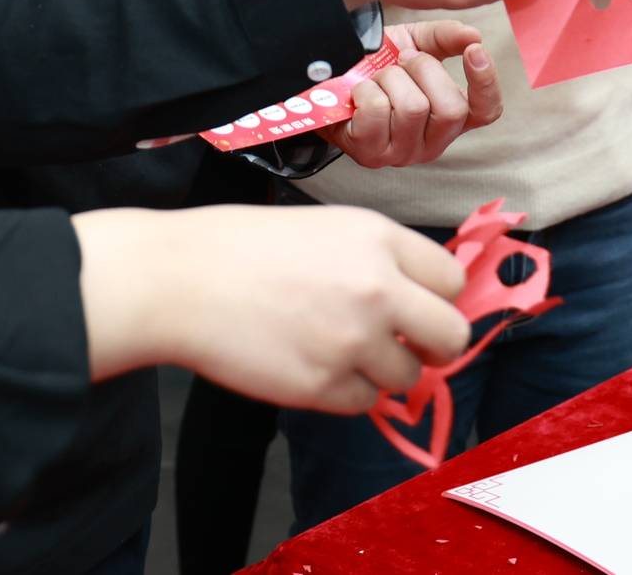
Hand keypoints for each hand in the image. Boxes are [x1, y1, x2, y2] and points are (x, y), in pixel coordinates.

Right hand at [73, 205, 469, 413]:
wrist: (180, 280)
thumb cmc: (241, 247)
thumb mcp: (323, 228)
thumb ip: (375, 259)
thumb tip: (415, 299)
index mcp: (377, 238)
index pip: (451, 280)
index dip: (436, 299)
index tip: (418, 309)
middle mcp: (377, 288)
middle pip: (451, 336)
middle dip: (433, 346)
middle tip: (405, 347)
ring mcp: (352, 340)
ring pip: (407, 377)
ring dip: (379, 372)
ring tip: (333, 350)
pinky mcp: (323, 386)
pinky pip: (362, 403)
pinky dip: (342, 392)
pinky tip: (306, 364)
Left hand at [328, 23, 504, 169]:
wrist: (331, 76)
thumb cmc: (377, 65)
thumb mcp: (413, 43)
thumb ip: (445, 37)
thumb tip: (474, 36)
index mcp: (451, 117)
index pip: (486, 112)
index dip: (487, 83)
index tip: (475, 50)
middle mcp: (433, 142)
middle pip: (451, 110)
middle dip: (424, 71)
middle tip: (402, 61)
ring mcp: (402, 153)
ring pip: (413, 109)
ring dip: (389, 79)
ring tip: (377, 78)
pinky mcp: (371, 155)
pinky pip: (378, 112)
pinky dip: (365, 90)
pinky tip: (359, 94)